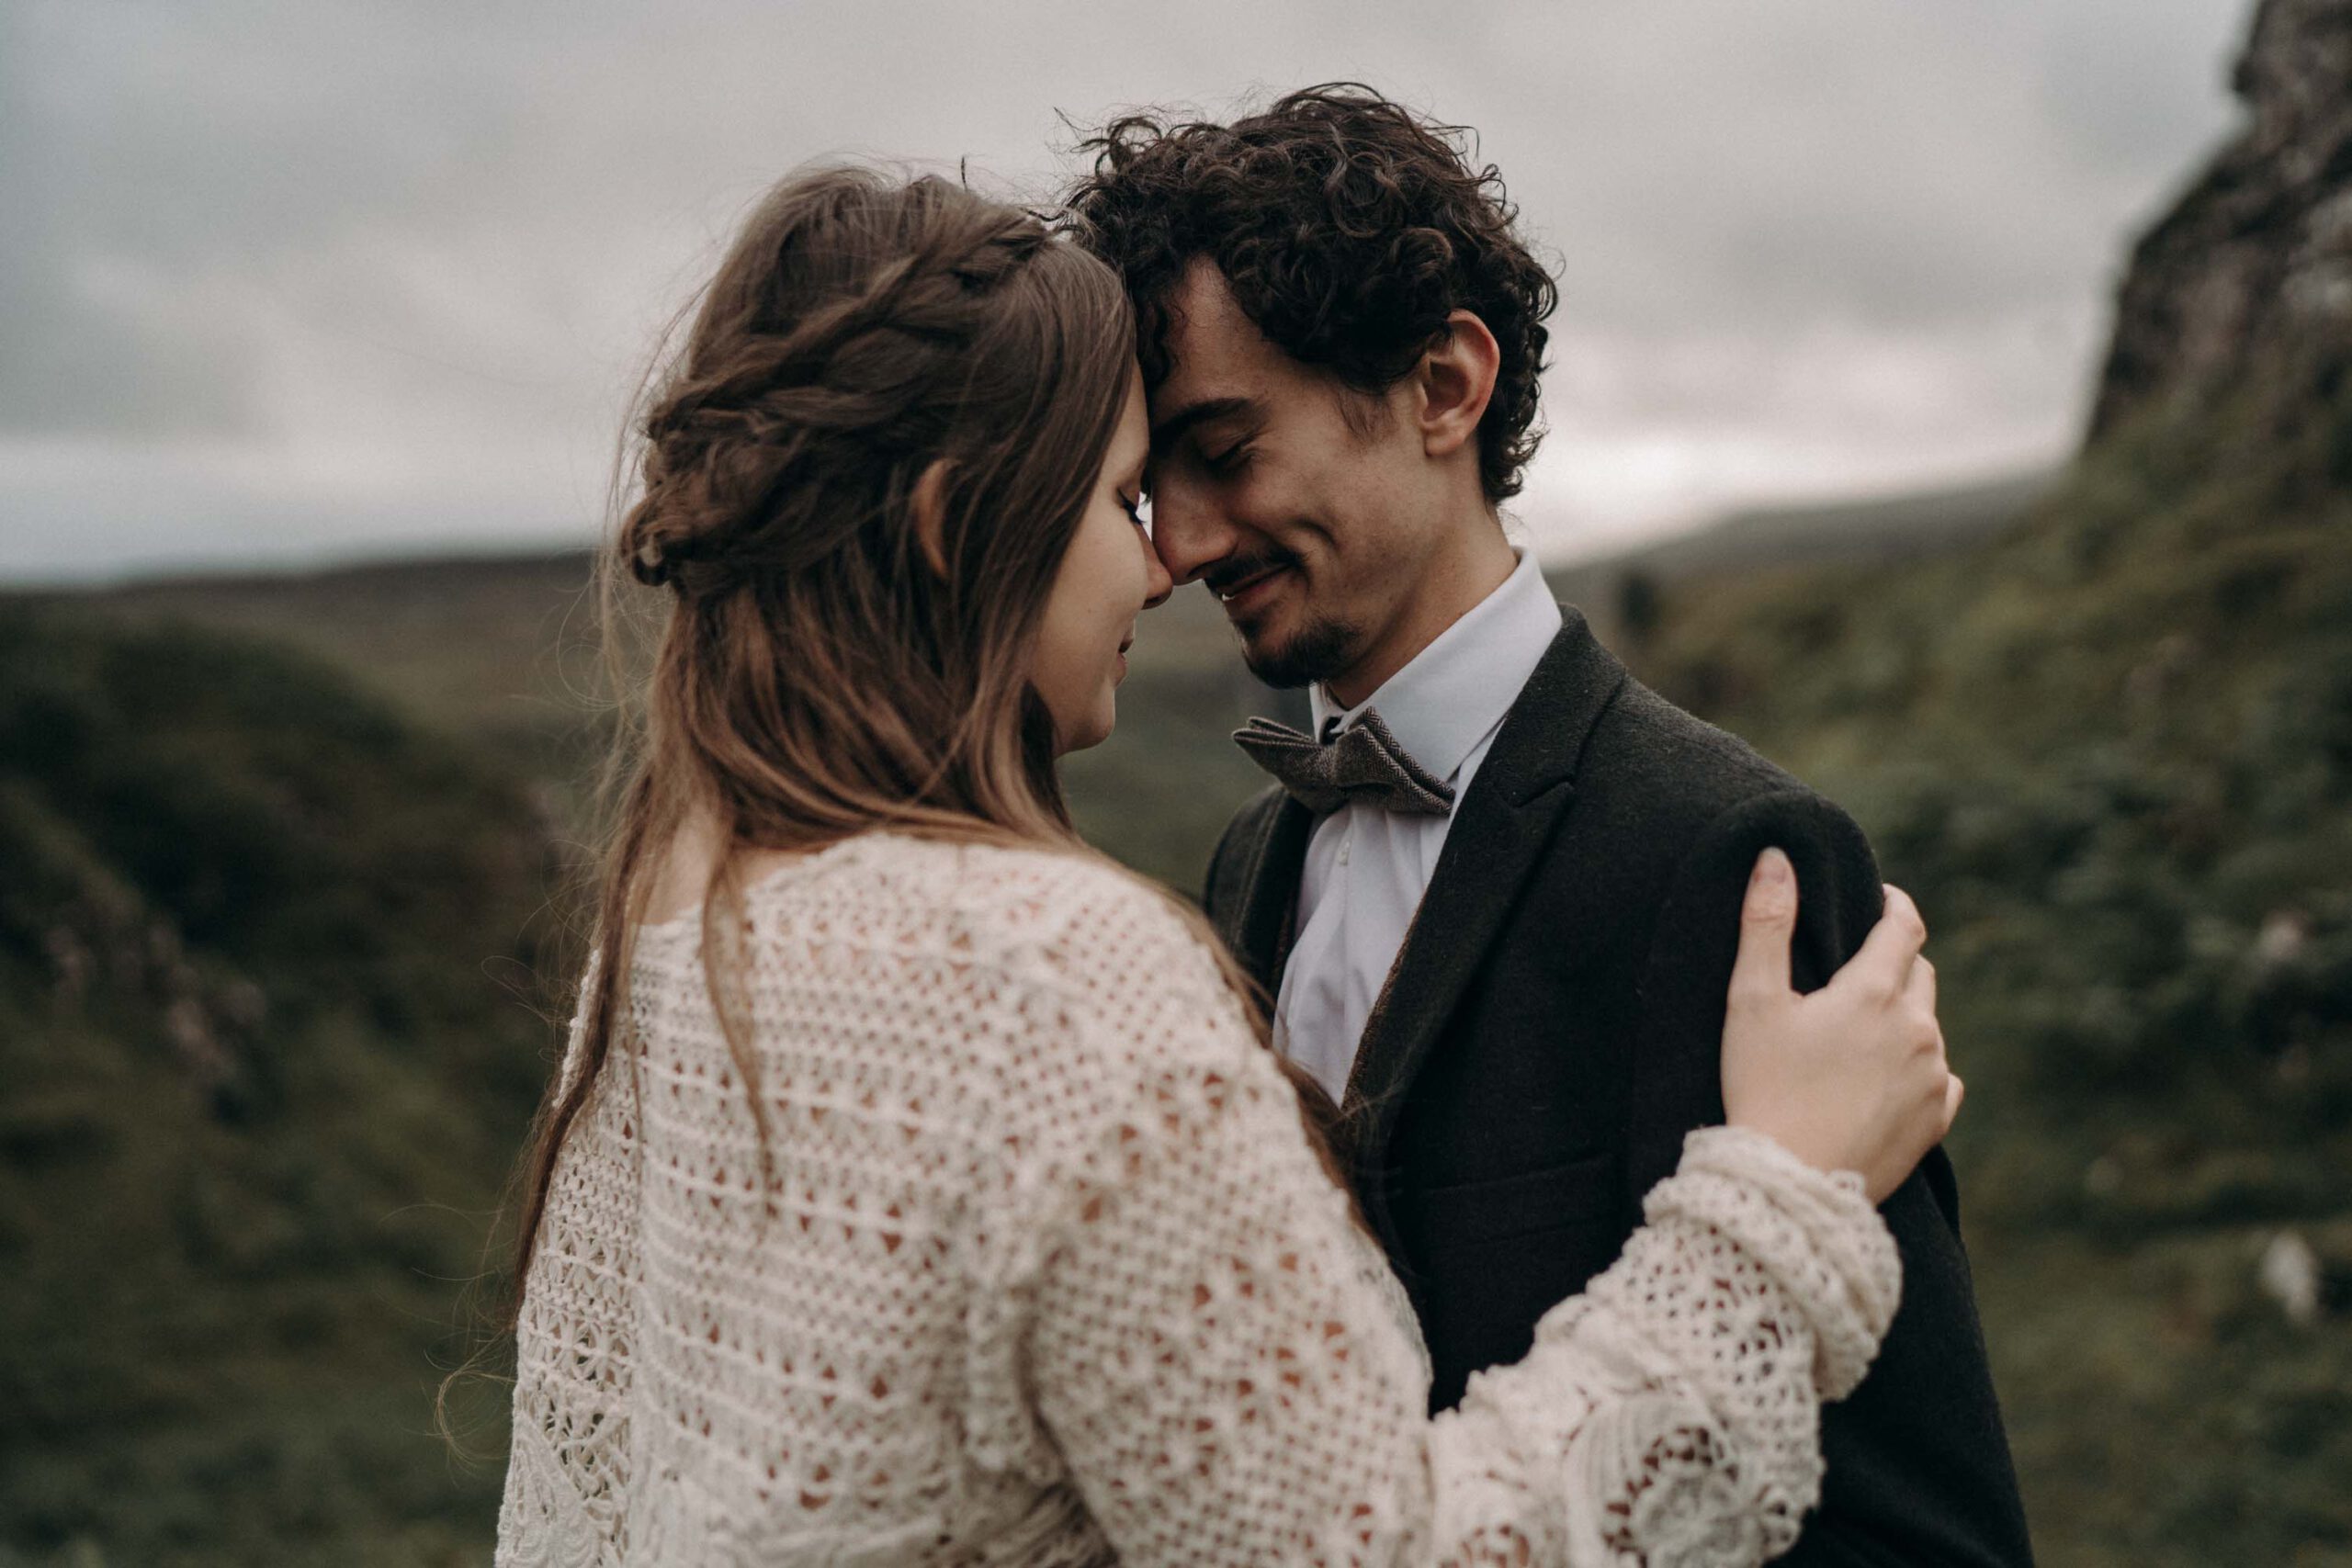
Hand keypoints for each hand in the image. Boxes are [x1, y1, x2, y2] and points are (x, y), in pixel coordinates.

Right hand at [1719, 848, 1961, 1202]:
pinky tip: (1879, 1083)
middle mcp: (1918, 1029)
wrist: (1787, 1184)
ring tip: (1854, 1039)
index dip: (1892, 905)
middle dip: (1892, 963)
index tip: (1877, 902)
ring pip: (1928, 1025)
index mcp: (1873, 993)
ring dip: (1900, 1019)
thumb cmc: (1761, 1088)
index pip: (1904, 925)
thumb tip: (1776, 857)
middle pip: (1919, 972)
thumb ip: (1765, 922)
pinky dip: (1916, 1069)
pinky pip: (1940, 1076)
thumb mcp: (1750, 1001)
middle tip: (1850, 978)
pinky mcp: (1937, 1119)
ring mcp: (1933, 1076)